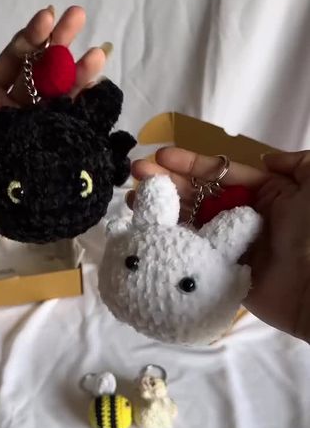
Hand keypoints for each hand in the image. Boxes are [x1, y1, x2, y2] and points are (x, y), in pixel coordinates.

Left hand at [0, 5, 107, 239]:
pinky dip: (79, 111)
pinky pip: (60, 127)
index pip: (14, 59)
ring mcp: (27, 128)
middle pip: (41, 72)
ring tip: (97, 56)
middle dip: (60, 45)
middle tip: (80, 18)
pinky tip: (95, 94)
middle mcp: (12, 107)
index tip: (50, 15)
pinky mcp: (36, 149)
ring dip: (77, 75)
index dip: (32, 37)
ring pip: (56, 97)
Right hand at [131, 148, 309, 342]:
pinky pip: (190, 251)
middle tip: (136, 173)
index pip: (219, 173)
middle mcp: (241, 217)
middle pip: (198, 194)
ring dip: (161, 208)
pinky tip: (145, 230)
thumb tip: (267, 158)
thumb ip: (298, 164)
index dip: (190, 163)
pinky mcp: (218, 271)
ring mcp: (227, 245)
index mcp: (264, 195)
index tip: (161, 155)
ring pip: (189, 221)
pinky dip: (168, 240)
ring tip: (133, 199)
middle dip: (166, 180)